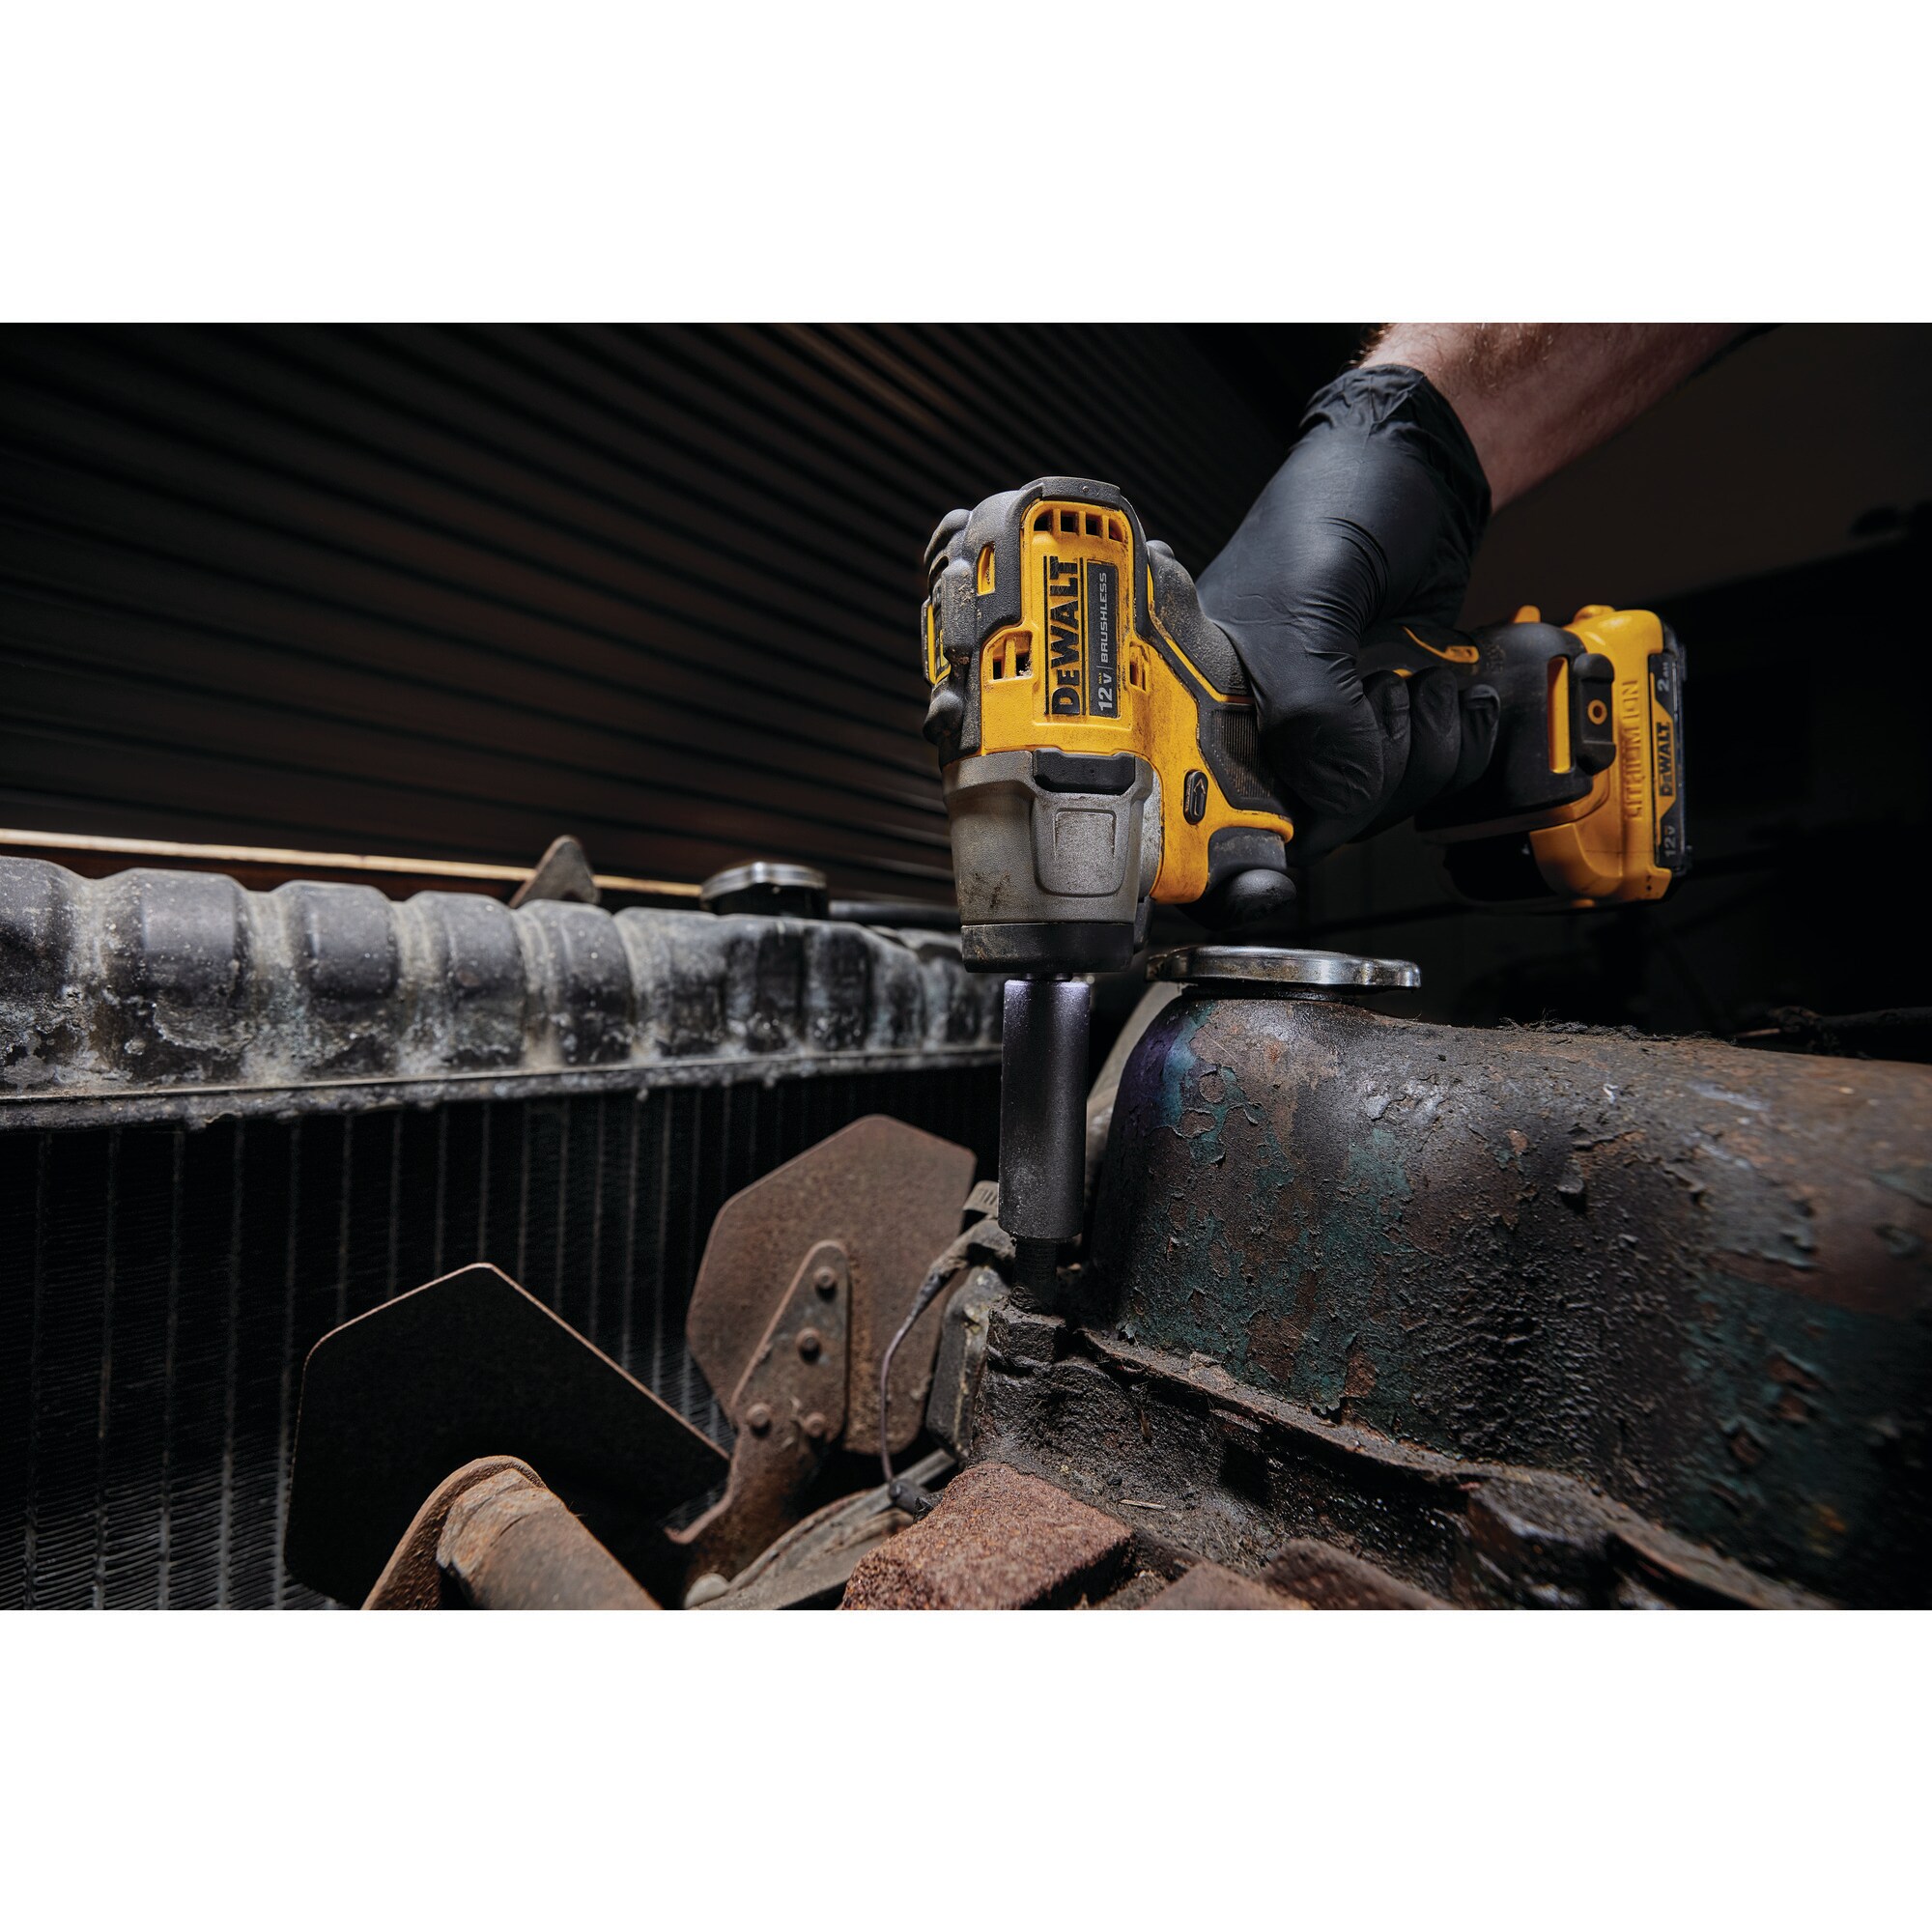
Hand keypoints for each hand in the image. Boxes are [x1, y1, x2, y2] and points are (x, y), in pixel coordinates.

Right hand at [1194, 363, 1499, 861]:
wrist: (1420, 471)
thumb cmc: (1340, 501)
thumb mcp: (1311, 595)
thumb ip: (1310, 706)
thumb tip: (1333, 794)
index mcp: (1201, 695)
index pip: (1220, 810)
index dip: (1276, 817)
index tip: (1325, 786)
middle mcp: (1254, 724)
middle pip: (1307, 822)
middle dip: (1372, 773)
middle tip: (1384, 695)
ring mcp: (1319, 730)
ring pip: (1369, 808)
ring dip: (1422, 755)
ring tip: (1421, 683)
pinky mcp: (1376, 729)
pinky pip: (1415, 783)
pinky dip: (1452, 749)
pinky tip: (1448, 696)